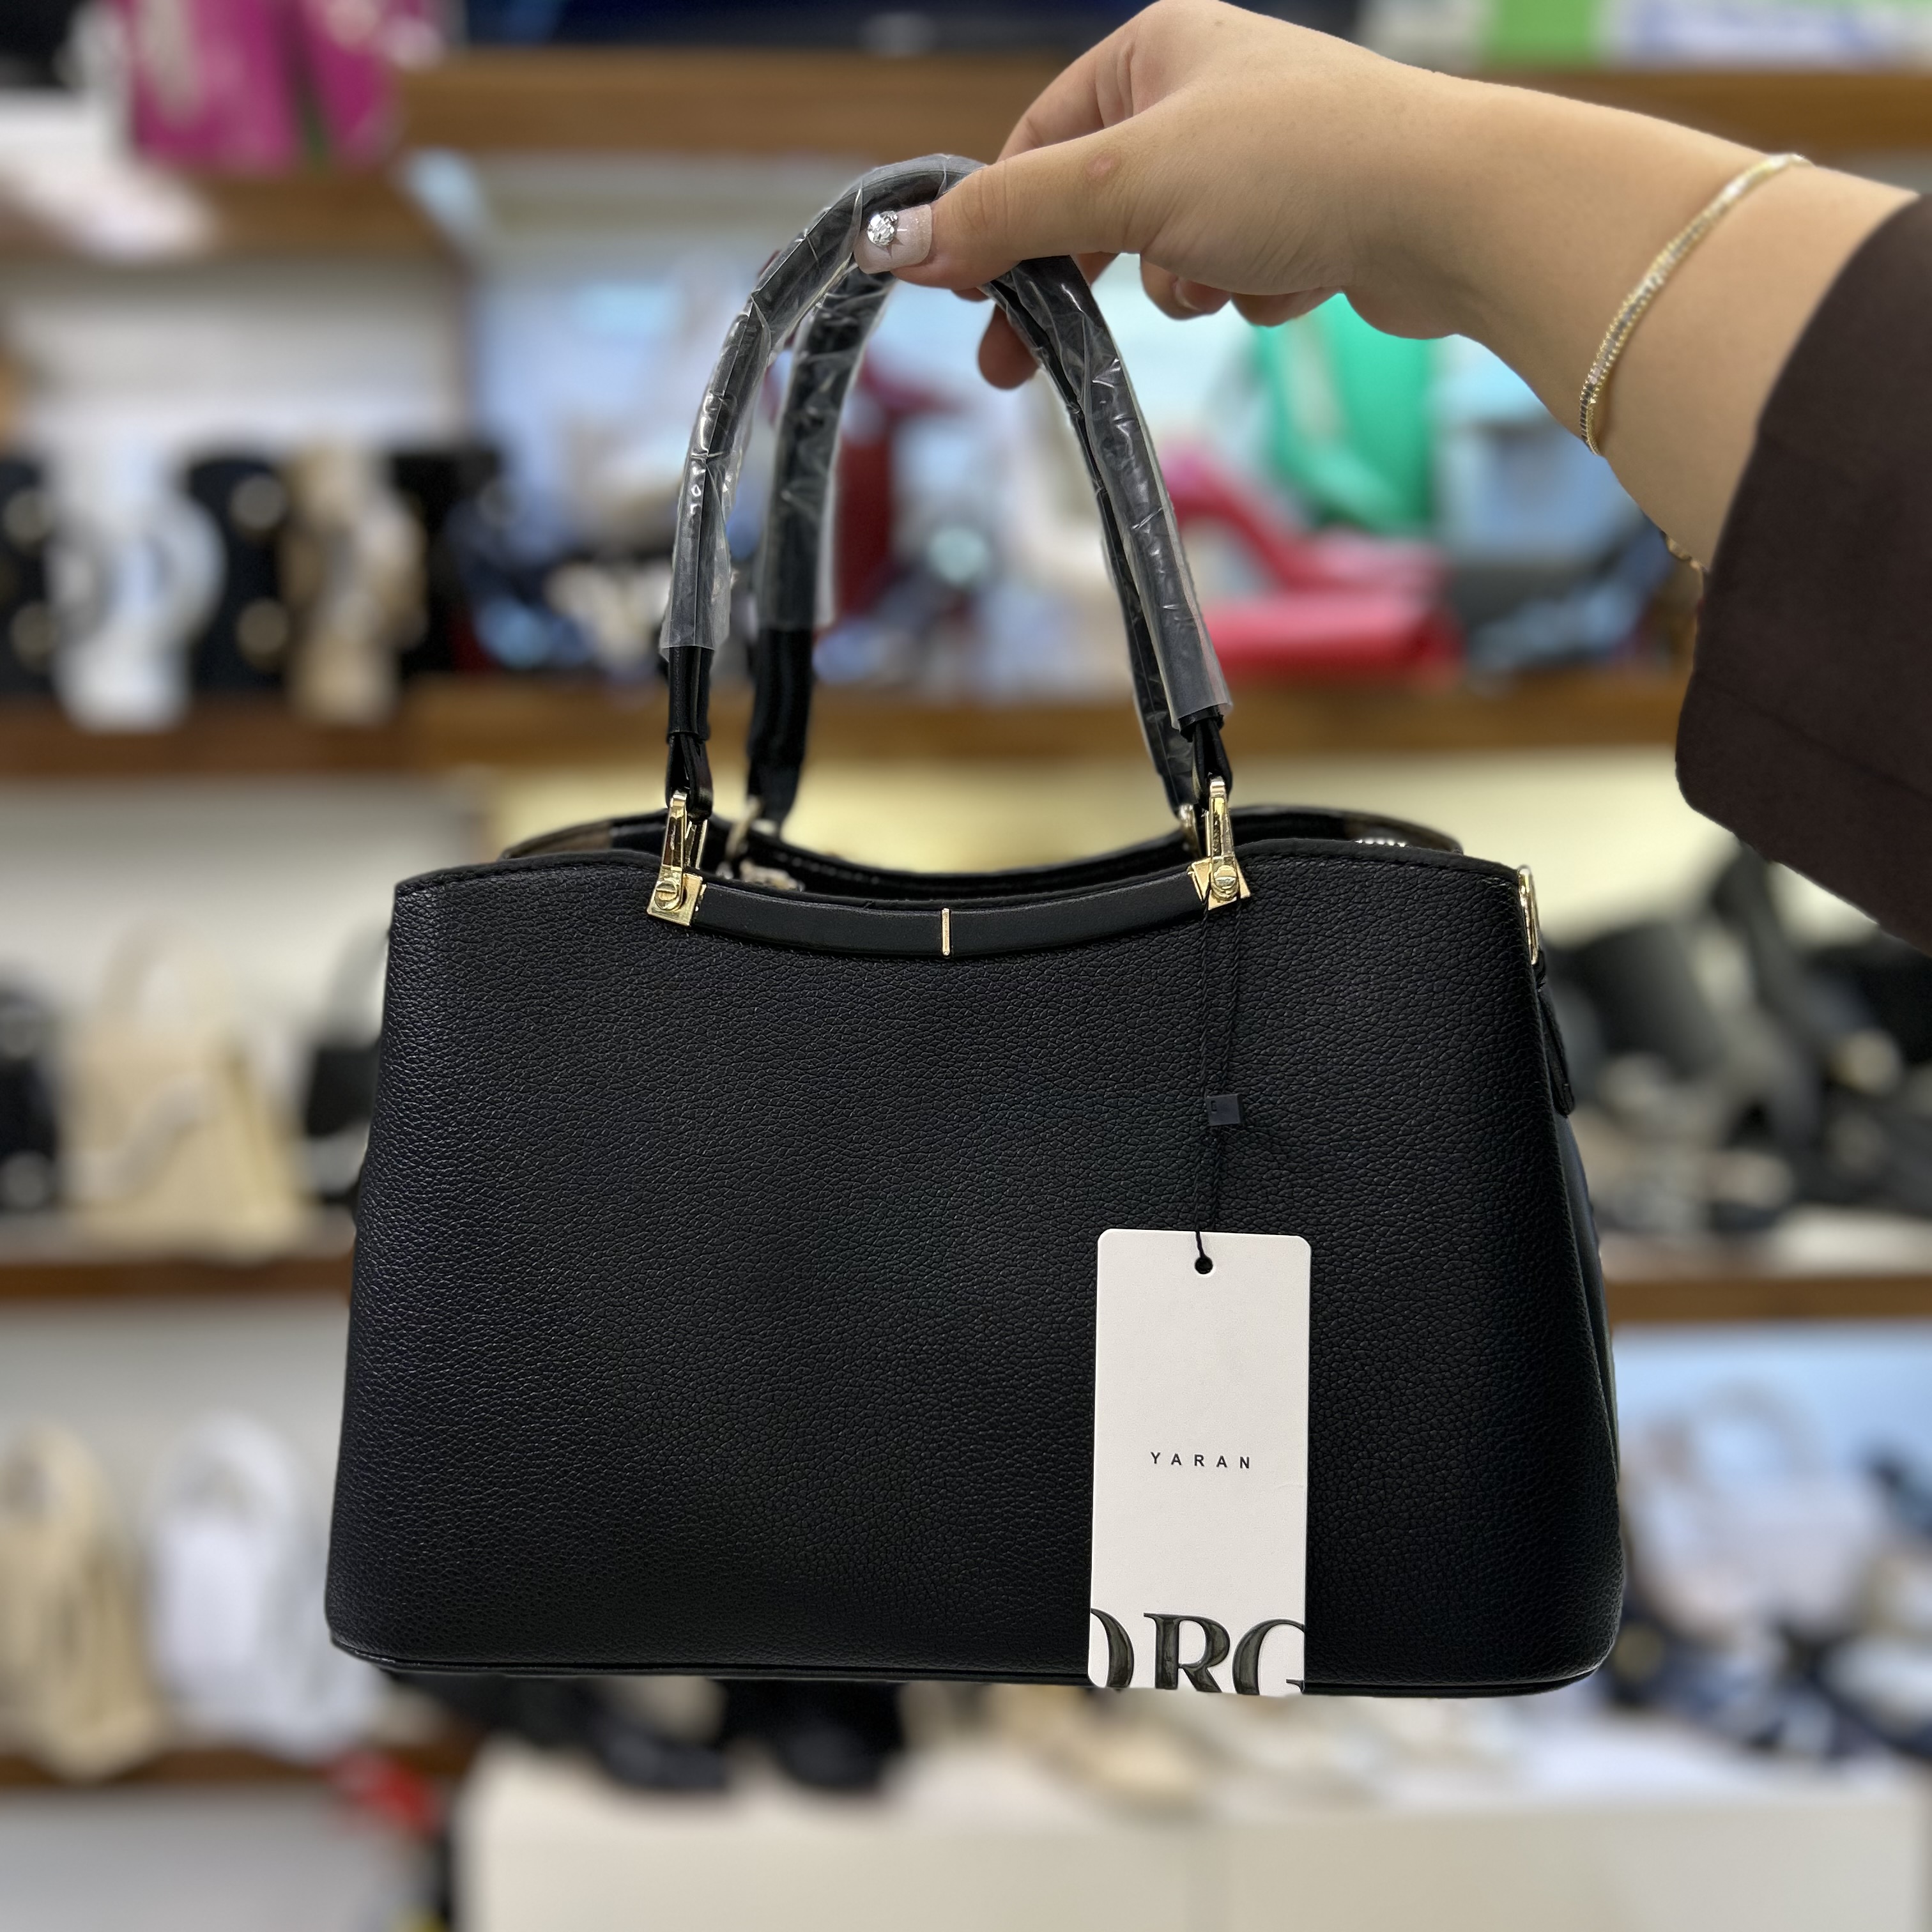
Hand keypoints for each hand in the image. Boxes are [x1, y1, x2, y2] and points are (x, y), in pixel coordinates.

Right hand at [855, 0, 1906, 562]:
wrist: (1454, 213)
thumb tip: (889, 241)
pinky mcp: (1309, 219)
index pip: (1035, 143)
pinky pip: (1238, 274)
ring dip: (1186, 282)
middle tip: (1020, 363)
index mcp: (1158, 49)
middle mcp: (1208, 91)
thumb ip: (1007, 216)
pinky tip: (1294, 279)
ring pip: (1168, 250)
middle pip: (1096, 204)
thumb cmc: (1296, 168)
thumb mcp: (1125, 185)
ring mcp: (1262, 157)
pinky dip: (1253, 291)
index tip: (962, 302)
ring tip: (1230, 274)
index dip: (995, 227)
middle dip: (1081, 276)